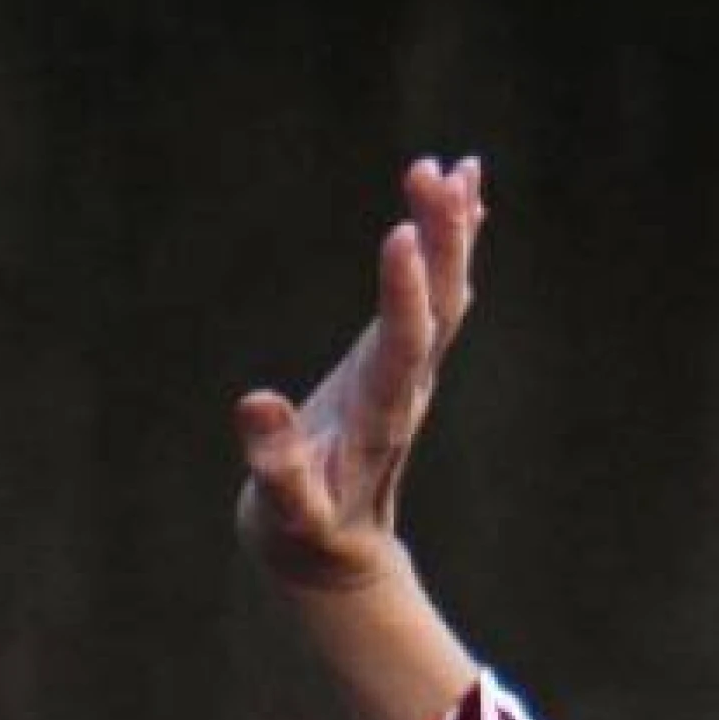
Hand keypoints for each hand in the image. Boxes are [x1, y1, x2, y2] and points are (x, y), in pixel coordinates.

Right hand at [233, 155, 486, 603]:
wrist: (332, 551)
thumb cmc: (301, 529)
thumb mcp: (285, 508)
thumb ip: (277, 466)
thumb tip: (255, 406)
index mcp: (380, 417)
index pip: (404, 346)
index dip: (407, 293)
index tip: (403, 232)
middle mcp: (409, 387)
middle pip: (440, 309)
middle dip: (440, 242)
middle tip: (436, 173)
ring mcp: (414, 372)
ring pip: (448, 295)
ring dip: (452, 232)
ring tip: (457, 168)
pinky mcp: (406, 361)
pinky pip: (440, 292)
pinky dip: (451, 243)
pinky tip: (464, 192)